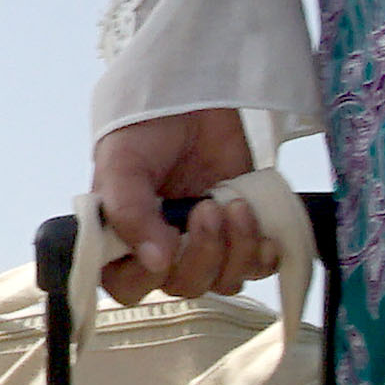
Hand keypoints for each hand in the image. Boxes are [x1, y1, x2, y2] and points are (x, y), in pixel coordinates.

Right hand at [85, 109, 279, 301]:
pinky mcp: (240, 235)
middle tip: (208, 208)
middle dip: (203, 253)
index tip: (165, 245)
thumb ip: (129, 211)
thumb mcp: (123, 164)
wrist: (192, 98)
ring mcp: (204, 245)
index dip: (148, 277)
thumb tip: (156, 260)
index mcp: (122, 241)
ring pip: (224, 280)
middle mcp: (162, 252)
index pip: (128, 286)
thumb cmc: (145, 130)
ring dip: (236, 250)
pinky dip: (262, 253)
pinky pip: (256, 266)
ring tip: (235, 205)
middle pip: (185, 286)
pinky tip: (259, 227)